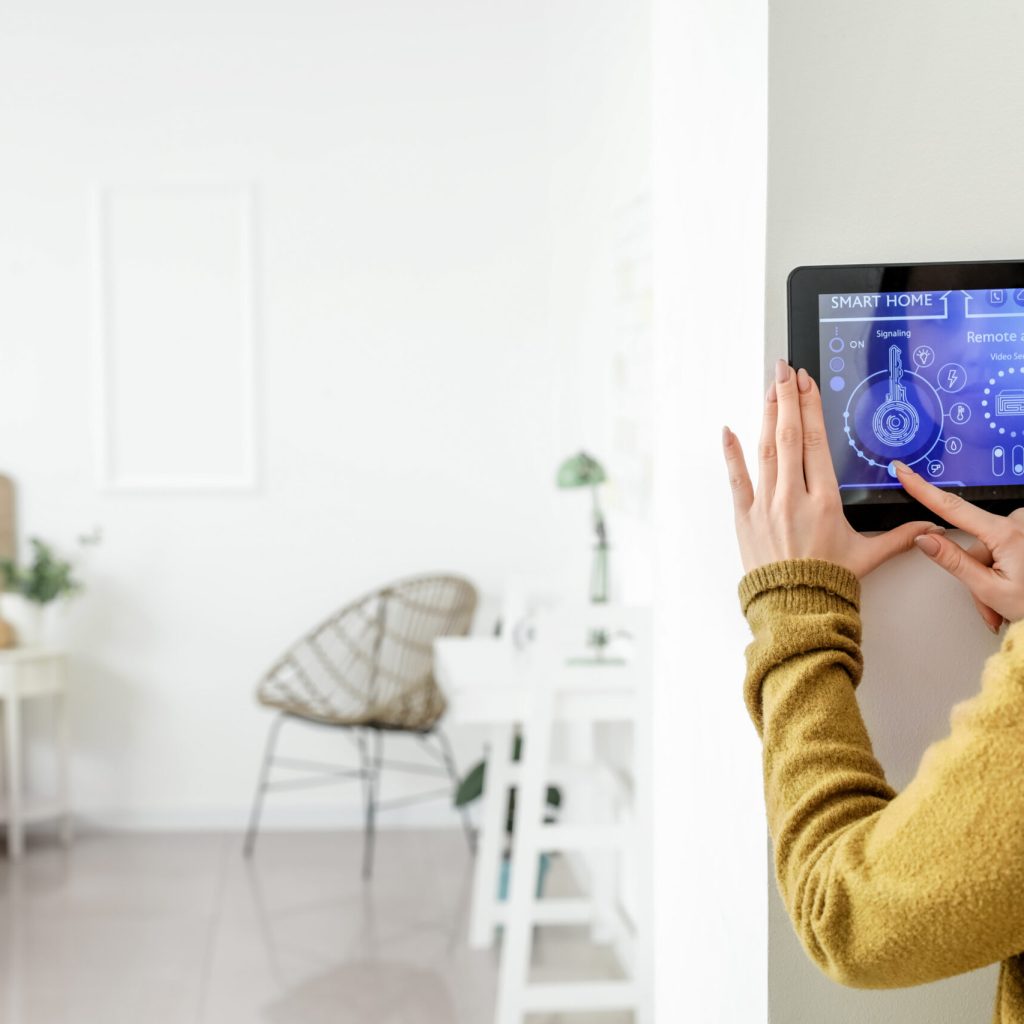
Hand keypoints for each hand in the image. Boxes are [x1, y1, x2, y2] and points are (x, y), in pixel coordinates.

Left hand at [722, 359, 939, 578]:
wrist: (794, 608)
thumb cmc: (828, 581)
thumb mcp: (867, 555)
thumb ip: (897, 535)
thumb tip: (927, 527)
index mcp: (823, 500)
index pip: (815, 442)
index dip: (810, 407)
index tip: (806, 382)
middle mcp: (793, 496)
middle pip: (789, 436)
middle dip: (787, 398)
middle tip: (784, 369)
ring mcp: (765, 505)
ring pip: (765, 450)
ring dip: (766, 415)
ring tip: (768, 388)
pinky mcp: (744, 517)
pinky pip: (736, 479)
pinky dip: (731, 453)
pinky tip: (727, 429)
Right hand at [893, 460, 1023, 627]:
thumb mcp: (990, 589)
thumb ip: (954, 561)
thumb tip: (927, 540)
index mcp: (1006, 534)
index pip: (953, 508)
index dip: (924, 490)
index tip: (906, 473)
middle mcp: (1018, 523)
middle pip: (972, 542)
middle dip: (975, 571)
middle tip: (989, 601)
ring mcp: (1023, 527)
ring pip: (986, 548)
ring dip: (988, 574)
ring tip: (1003, 601)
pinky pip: (1000, 547)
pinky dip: (1000, 569)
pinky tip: (1011, 587)